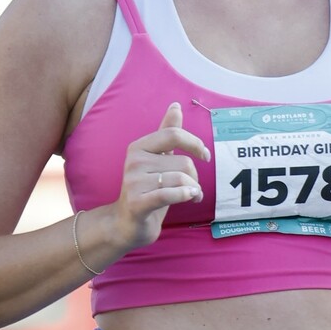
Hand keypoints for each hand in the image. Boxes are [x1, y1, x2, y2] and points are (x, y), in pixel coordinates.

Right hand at [113, 102, 208, 251]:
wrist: (125, 224)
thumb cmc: (146, 190)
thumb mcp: (157, 160)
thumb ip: (166, 134)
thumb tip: (176, 105)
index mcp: (139, 147)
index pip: (173, 134)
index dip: (195, 143)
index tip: (205, 155)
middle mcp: (134, 161)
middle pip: (183, 161)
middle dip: (195, 176)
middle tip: (193, 187)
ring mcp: (134, 182)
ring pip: (181, 179)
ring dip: (194, 190)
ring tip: (192, 196)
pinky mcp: (137, 203)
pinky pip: (169, 194)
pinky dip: (185, 196)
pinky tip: (190, 198)